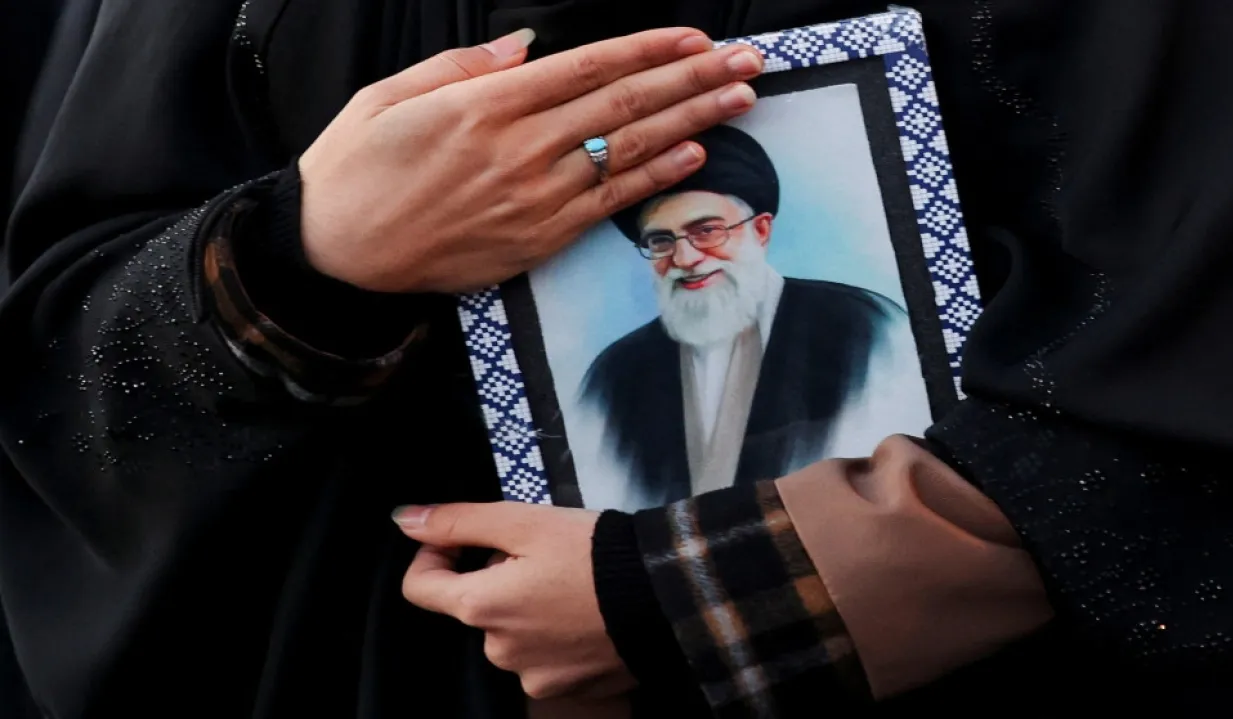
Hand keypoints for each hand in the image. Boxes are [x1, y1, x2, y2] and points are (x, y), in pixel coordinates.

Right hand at [298, 27, 764, 293]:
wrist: (337, 256)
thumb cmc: (358, 170)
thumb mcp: (390, 96)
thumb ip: (463, 66)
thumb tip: (526, 46)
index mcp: (484, 105)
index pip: (589, 66)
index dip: (650, 49)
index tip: (696, 39)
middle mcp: (519, 148)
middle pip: (626, 103)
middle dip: (694, 80)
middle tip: (746, 63)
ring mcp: (534, 198)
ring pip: (629, 150)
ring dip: (693, 122)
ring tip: (740, 100)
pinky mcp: (539, 239)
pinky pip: (610, 203)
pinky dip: (655, 177)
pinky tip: (694, 155)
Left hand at [393, 502, 624, 699]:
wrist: (666, 596)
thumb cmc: (594, 553)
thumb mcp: (524, 522)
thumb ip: (460, 521)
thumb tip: (405, 520)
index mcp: (481, 608)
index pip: (420, 588)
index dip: (435, 555)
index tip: (468, 539)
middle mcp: (499, 651)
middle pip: (475, 607)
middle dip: (496, 579)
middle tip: (542, 555)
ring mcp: (534, 677)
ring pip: (512, 632)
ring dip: (527, 607)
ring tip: (571, 582)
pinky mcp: (568, 688)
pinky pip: (544, 656)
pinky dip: (556, 633)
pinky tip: (586, 611)